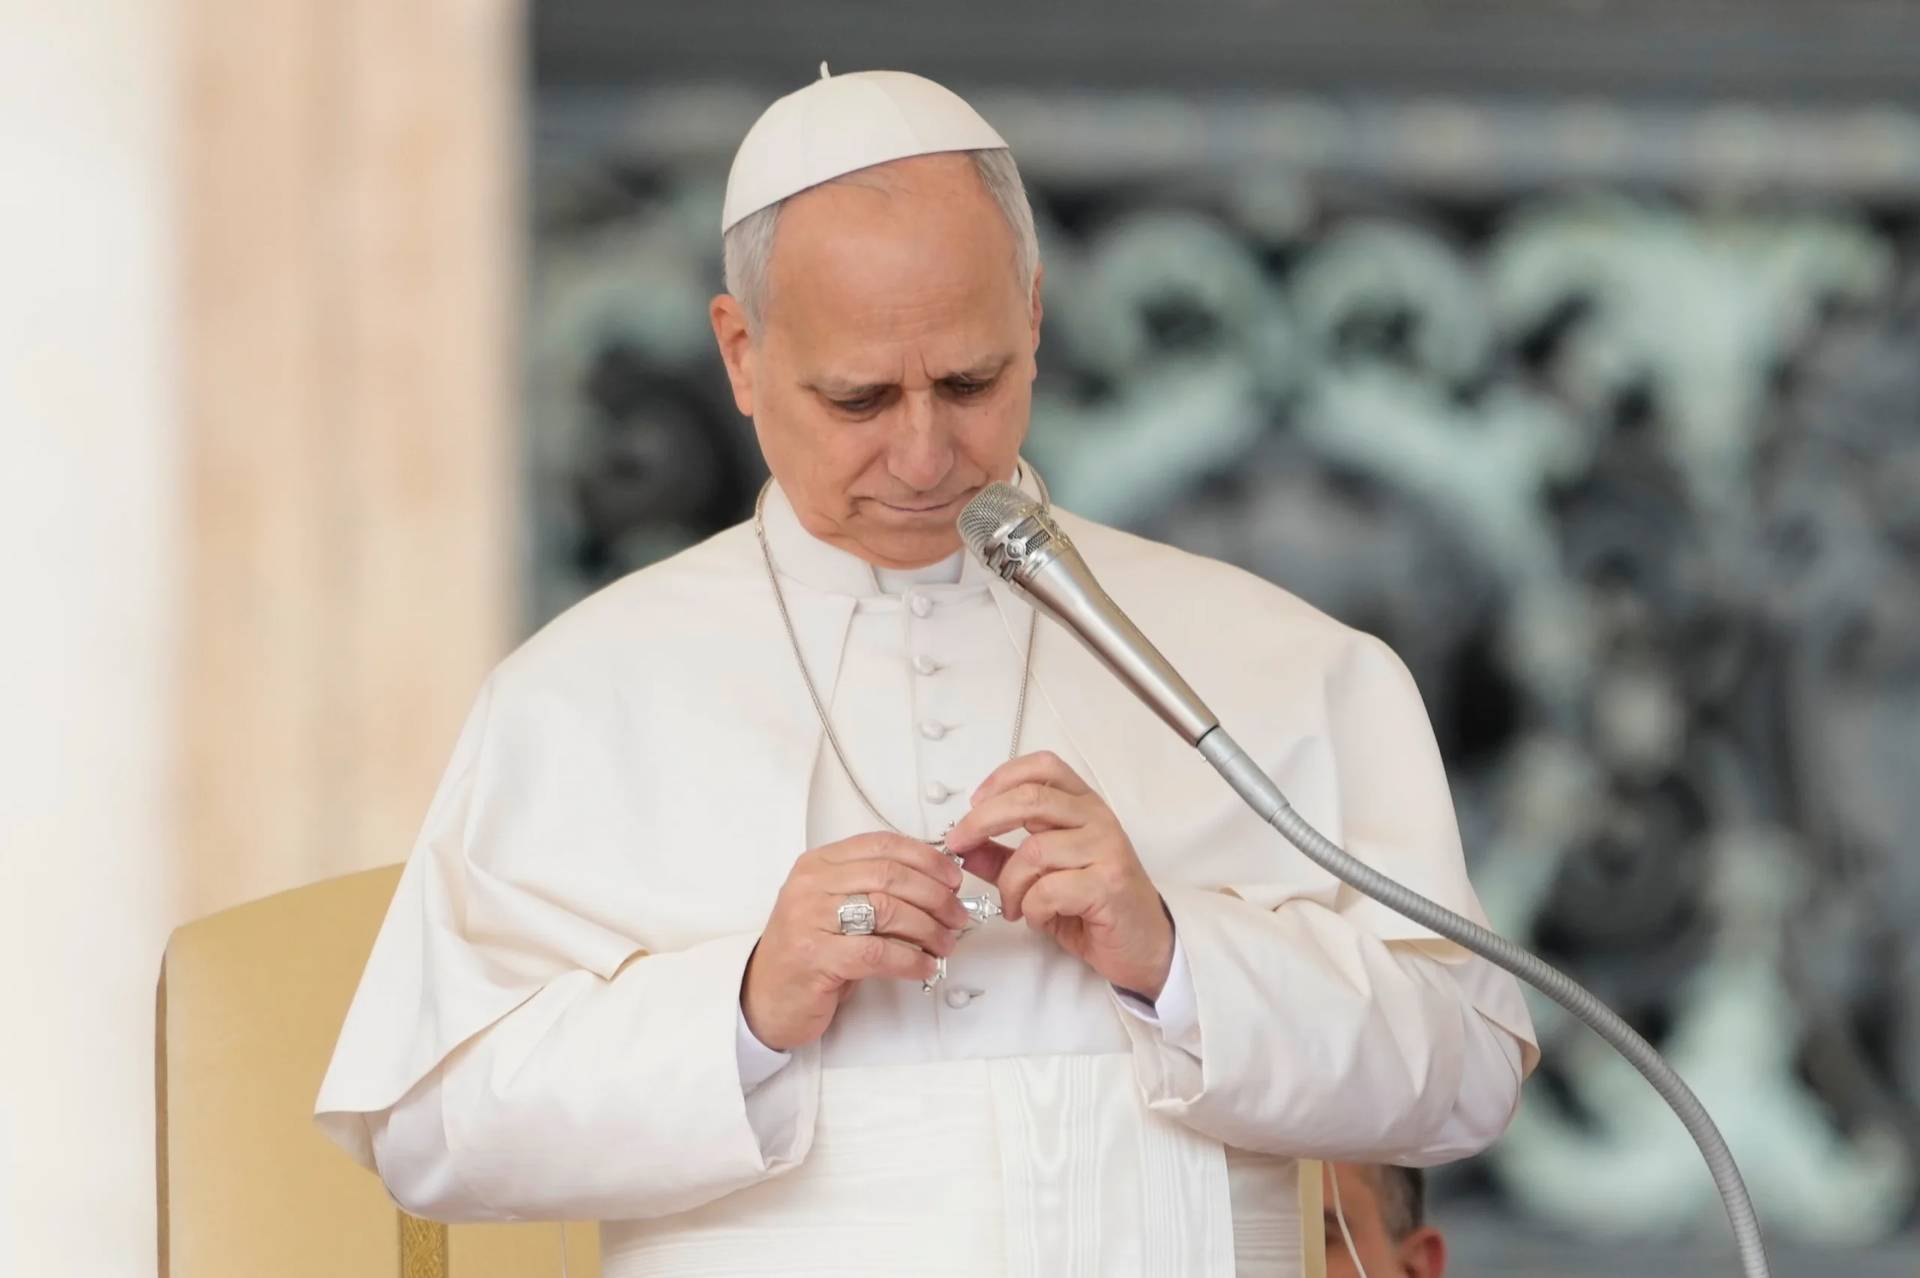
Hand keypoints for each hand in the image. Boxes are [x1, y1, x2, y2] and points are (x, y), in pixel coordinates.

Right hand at [741, 832, 969, 1050]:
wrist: (764, 998)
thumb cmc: (808, 952)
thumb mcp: (835, 907)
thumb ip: (872, 889)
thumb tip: (937, 885)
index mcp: (818, 864)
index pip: (881, 845)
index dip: (926, 858)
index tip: (952, 877)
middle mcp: (811, 885)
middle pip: (890, 875)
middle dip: (935, 895)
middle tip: (957, 914)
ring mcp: (809, 920)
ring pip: (888, 910)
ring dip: (928, 928)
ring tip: (944, 943)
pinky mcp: (817, 958)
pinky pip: (878, 952)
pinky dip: (911, 959)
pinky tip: (924, 966)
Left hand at [943, 751, 1174, 999]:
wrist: (1145, 945)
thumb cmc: (1094, 907)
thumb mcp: (1041, 877)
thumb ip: (1003, 858)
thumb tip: (964, 845)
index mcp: (1083, 806)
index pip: (1043, 767)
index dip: (1002, 777)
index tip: (974, 804)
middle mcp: (1098, 819)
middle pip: (1030, 798)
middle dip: (982, 821)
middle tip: (959, 844)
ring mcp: (1107, 849)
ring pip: (1034, 851)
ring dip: (1010, 885)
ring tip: (1013, 906)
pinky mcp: (1109, 885)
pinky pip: (1048, 889)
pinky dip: (1031, 908)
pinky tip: (1039, 918)